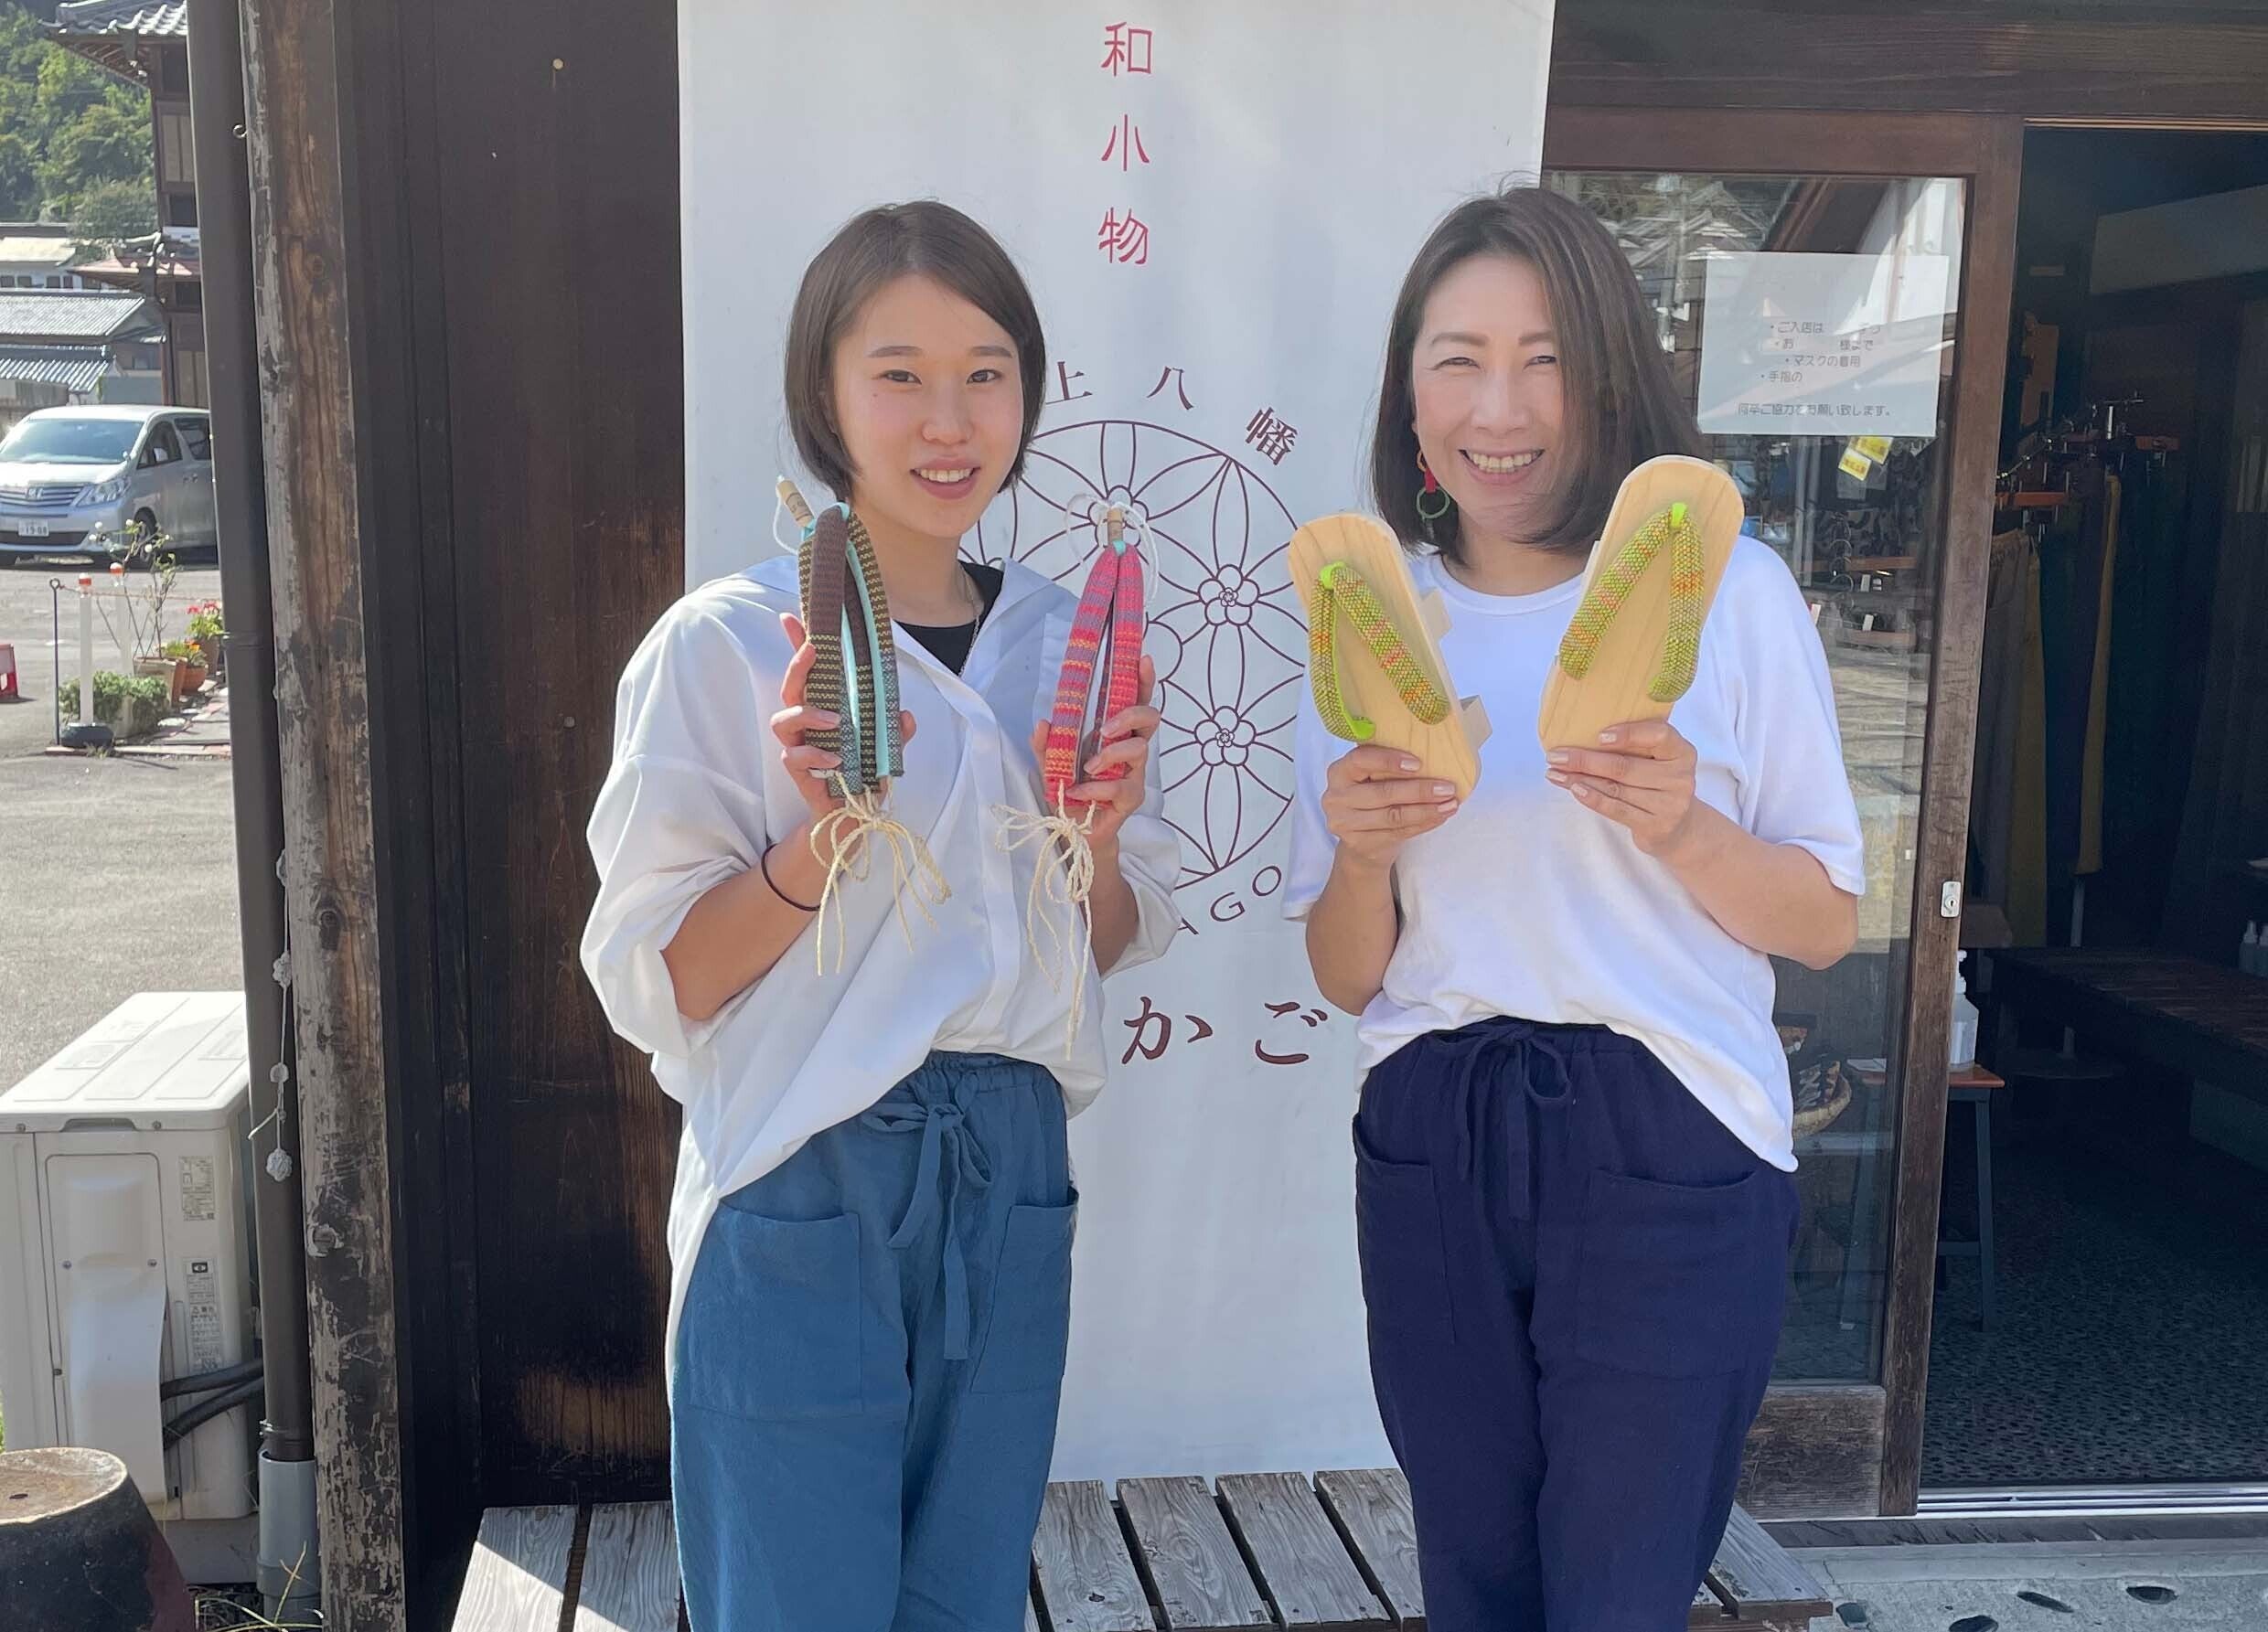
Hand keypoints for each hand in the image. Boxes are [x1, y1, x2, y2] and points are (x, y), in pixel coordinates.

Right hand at [773, 611, 915, 827]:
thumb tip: (906, 715)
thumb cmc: (865, 771)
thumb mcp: (887, 746)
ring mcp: (799, 745)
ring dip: (807, 714)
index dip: (797, 644)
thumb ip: (896, 729)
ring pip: (782, 720)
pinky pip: (795, 757)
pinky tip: (836, 758)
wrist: (854, 812)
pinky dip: (816, 755)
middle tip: (814, 652)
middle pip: (790, 688)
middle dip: (798, 666)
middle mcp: (806, 723)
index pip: (808, 672)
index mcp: (825, 706)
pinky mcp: (798, 770)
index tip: (790, 617)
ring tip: (836, 721)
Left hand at [1028, 656, 1161, 853]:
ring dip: (1110, 754)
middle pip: (1150, 718)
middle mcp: (1131, 749)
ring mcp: (1135, 773)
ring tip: (1087, 767)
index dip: (1143, 680)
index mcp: (1116, 732)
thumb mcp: (1051, 763)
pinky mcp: (1131, 798)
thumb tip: (1042, 723)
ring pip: (1138, 751)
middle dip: (1130, 715)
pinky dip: (1096, 788)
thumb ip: (1046, 744)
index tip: (1143, 659)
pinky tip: (1078, 793)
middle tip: (1106, 728)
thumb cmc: (1070, 790)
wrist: (1074, 830)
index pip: (1136, 700)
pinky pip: (1121, 787)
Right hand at [1320, 745, 1459, 873]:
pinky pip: (1398, 833)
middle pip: (1382, 793)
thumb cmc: (1372, 798)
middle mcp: (1336, 797)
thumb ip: (1387, 764)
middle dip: (1419, 790)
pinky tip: (1440, 816)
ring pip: (1393, 816)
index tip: (1419, 763)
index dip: (1389, 760)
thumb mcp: (1371, 777)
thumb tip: (1431, 750)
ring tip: (1450, 803)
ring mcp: (1345, 823)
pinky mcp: (1360, 844)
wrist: (1361, 842)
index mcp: (1339, 771)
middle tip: (1448, 787)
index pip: (1361, 760)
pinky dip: (1424, 824)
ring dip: (1427, 809)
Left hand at [1546, 718, 1704, 858]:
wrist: (1680, 826)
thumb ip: (1637, 744)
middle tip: (1554, 756)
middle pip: (1625, 766)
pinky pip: (1617, 809)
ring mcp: (1670, 804)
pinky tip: (1574, 789)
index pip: (1659, 735)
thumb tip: (1583, 729)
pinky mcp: (1656, 826)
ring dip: (1579, 779)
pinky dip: (1593, 798)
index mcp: (1682, 752)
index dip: (1629, 734)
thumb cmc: (1658, 782)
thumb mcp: (1658, 759)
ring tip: (1555, 773)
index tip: (1599, 735)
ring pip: (1616, 788)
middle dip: (1584, 760)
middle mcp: (1679, 777)